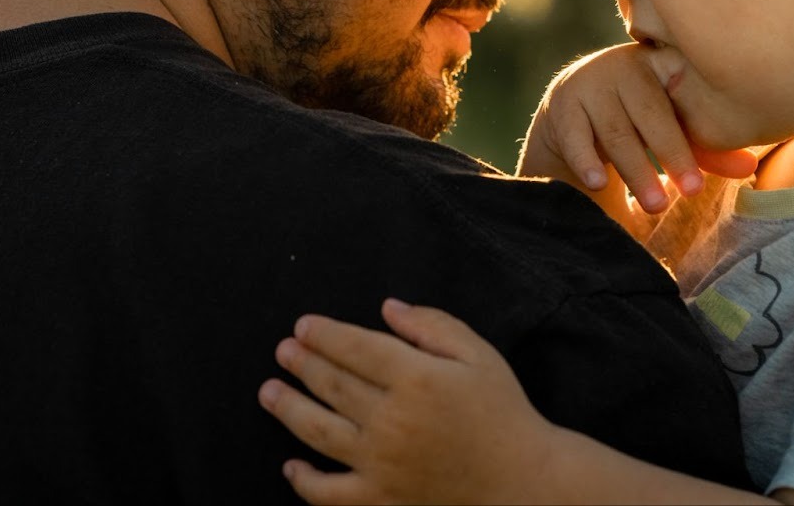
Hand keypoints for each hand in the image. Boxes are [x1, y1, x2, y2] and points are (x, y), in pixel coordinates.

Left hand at [257, 299, 557, 504]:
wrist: (524, 485)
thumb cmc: (504, 413)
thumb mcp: (478, 355)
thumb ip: (431, 325)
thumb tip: (387, 307)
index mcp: (418, 378)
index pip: (356, 348)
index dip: (325, 334)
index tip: (303, 326)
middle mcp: (393, 419)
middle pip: (332, 385)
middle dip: (302, 364)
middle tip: (282, 351)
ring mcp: (383, 464)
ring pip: (319, 432)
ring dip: (288, 409)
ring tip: (269, 392)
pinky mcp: (382, 501)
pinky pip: (330, 494)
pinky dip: (305, 481)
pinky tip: (291, 466)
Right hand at [520, 45, 755, 220]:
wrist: (570, 111)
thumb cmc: (637, 120)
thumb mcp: (672, 129)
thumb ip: (707, 148)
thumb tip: (749, 166)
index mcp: (659, 62)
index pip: (684, 87)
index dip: (701, 118)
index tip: (718, 146)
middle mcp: (623, 66)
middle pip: (652, 110)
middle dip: (673, 152)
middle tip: (692, 192)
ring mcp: (589, 84)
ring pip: (616, 130)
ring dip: (637, 170)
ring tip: (656, 205)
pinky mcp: (561, 107)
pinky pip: (576, 137)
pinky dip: (587, 160)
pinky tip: (599, 184)